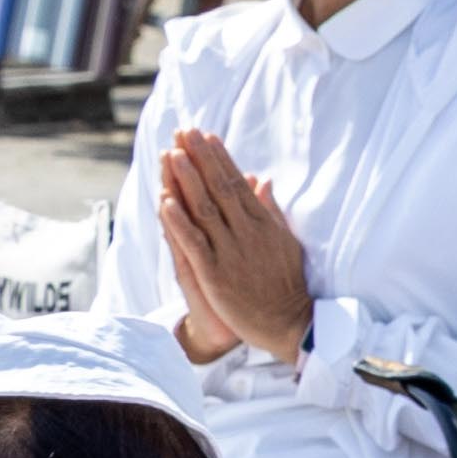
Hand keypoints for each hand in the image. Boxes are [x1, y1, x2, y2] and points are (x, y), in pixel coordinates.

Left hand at [154, 129, 311, 365]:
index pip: (237, 183)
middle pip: (219, 189)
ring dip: (187, 180)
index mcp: (263, 224)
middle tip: (184, 132)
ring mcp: (230, 253)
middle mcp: (247, 234)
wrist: (290, 325)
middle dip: (200, 159)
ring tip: (173, 154)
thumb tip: (262, 180)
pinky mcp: (216, 275)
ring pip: (204, 210)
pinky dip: (179, 221)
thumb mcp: (286, 242)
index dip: (219, 158)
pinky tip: (166, 200)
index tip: (205, 136)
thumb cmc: (287, 284)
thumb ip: (270, 210)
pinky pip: (194, 243)